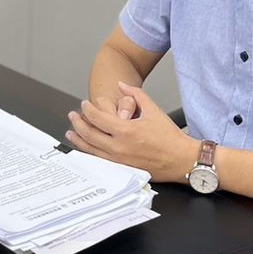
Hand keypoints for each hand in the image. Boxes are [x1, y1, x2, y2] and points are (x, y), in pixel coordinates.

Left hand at [66, 84, 196, 182]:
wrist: (181, 159)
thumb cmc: (170, 137)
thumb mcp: (153, 109)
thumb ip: (135, 94)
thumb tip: (122, 84)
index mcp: (126, 130)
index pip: (97, 118)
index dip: (88, 110)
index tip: (84, 104)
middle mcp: (119, 147)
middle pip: (89, 134)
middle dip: (78, 123)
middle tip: (73, 116)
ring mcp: (120, 160)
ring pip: (91, 149)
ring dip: (79, 140)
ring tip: (71, 132)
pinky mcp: (123, 169)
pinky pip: (100, 160)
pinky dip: (90, 152)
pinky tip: (85, 148)